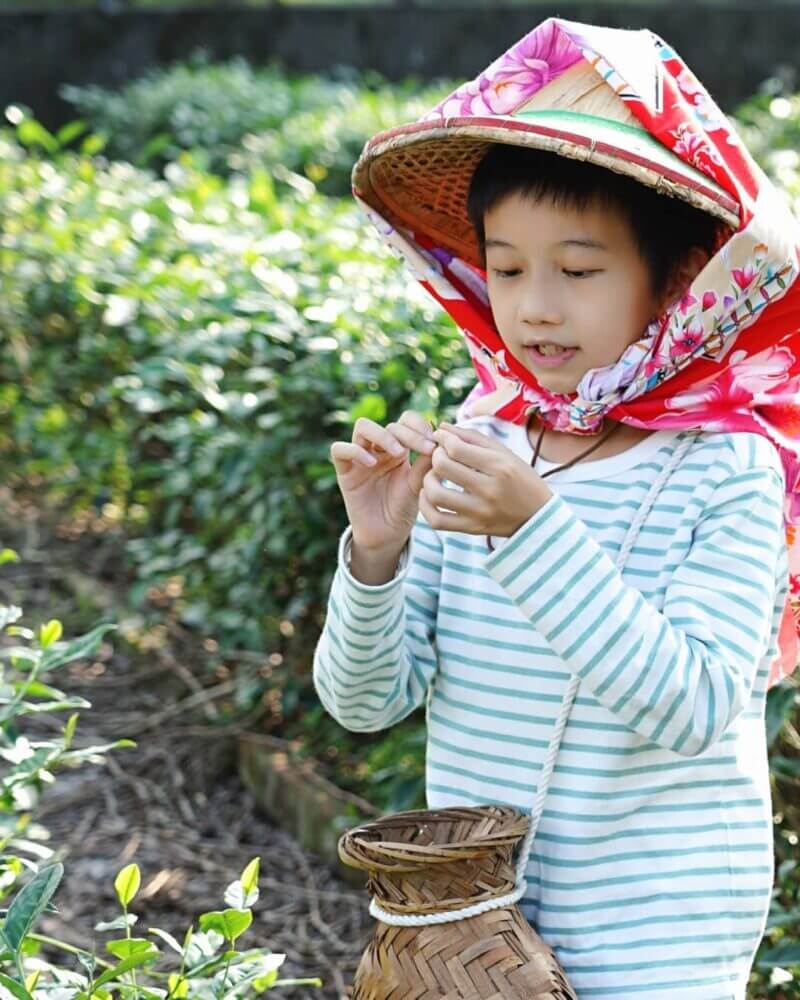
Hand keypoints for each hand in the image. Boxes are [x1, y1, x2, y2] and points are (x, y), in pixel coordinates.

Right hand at [329, 411, 436, 552]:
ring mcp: (360, 457)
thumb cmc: (402, 508)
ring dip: (383, 435)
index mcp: (399, 447)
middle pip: (389, 424)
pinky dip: (354, 451)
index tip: (434, 442)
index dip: (419, 425)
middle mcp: (379, 448)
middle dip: (408, 434)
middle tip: (424, 448)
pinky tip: (371, 463)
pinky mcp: (344, 471)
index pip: (406, 420)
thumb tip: (439, 440)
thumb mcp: (419, 485)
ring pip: (363, 427)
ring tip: (398, 454)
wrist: (386, 534)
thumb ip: (426, 464)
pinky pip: (339, 449)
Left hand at [420, 422, 552, 537]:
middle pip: (443, 467)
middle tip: (440, 456)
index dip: (443, 439)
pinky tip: (429, 496)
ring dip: (427, 480)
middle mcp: (489, 489)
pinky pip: (437, 520)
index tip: (442, 438)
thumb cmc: (521, 479)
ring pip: (436, 494)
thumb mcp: (504, 453)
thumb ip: (473, 438)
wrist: (538, 516)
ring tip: (434, 476)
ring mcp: (479, 512)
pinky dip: (425, 506)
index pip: (456, 448)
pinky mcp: (472, 528)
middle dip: (435, 456)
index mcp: (499, 466)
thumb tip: (442, 427)